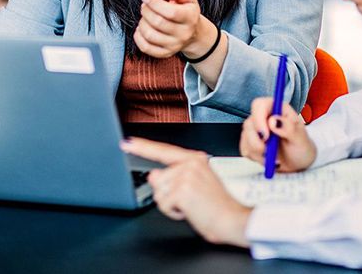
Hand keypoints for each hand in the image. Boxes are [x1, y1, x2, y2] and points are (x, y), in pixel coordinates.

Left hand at [121, 137, 251, 246]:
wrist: (233, 219)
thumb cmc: (218, 206)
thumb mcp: (194, 186)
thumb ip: (172, 177)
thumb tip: (153, 175)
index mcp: (196, 159)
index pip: (164, 151)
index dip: (143, 147)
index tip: (128, 142)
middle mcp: (191, 163)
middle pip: (158, 179)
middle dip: (168, 194)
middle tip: (190, 200)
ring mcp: (186, 175)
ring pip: (159, 193)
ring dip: (172, 204)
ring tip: (192, 205)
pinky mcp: (182, 190)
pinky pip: (163, 205)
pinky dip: (174, 212)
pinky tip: (190, 211)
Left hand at [134, 0, 216, 59]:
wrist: (194, 34)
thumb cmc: (187, 12)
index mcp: (190, 18)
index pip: (170, 12)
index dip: (154, 4)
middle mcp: (183, 34)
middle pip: (158, 23)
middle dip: (146, 11)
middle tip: (144, 6)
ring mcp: (174, 46)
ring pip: (150, 35)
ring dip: (142, 23)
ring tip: (145, 17)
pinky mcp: (165, 53)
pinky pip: (146, 48)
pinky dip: (138, 37)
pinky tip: (141, 29)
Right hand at [239, 98, 315, 172]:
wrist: (297, 163)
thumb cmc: (301, 147)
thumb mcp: (300, 138)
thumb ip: (289, 128)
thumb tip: (273, 121)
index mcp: (277, 109)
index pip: (259, 105)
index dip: (259, 118)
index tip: (266, 135)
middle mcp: (263, 117)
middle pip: (249, 123)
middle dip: (257, 141)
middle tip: (269, 152)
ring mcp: (255, 129)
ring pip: (246, 138)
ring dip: (259, 152)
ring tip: (275, 157)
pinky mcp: (249, 143)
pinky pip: (245, 149)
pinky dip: (257, 158)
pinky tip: (268, 159)